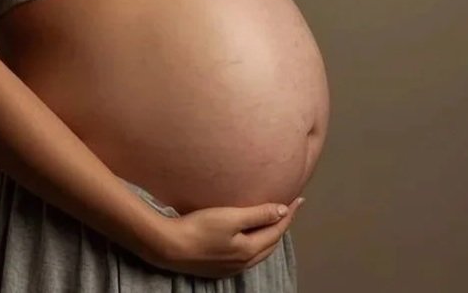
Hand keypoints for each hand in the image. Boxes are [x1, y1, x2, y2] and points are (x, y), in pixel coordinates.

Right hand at [142, 196, 304, 277]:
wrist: (168, 247)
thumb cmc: (199, 228)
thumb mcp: (231, 217)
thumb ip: (258, 214)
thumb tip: (283, 211)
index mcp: (249, 250)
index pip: (277, 230)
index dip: (289, 214)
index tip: (299, 199)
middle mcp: (243, 262)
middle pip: (270, 243)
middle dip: (281, 226)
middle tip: (289, 209)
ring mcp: (229, 268)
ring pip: (258, 251)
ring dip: (268, 236)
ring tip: (273, 222)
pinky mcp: (217, 268)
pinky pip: (245, 256)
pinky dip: (254, 244)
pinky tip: (249, 237)